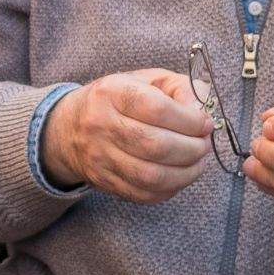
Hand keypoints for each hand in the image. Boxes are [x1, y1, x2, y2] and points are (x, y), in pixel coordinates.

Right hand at [40, 69, 211, 201]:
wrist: (69, 127)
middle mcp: (100, 124)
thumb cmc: (117, 100)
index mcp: (112, 92)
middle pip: (156, 146)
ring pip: (151, 176)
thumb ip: (182, 88)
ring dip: (185, 173)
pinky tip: (179, 175)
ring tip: (196, 162)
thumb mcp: (147, 80)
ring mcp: (99, 157)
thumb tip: (202, 112)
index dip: (190, 120)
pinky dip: (170, 188)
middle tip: (203, 144)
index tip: (204, 123)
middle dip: (192, 148)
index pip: (157, 109)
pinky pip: (144, 194)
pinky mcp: (104, 181)